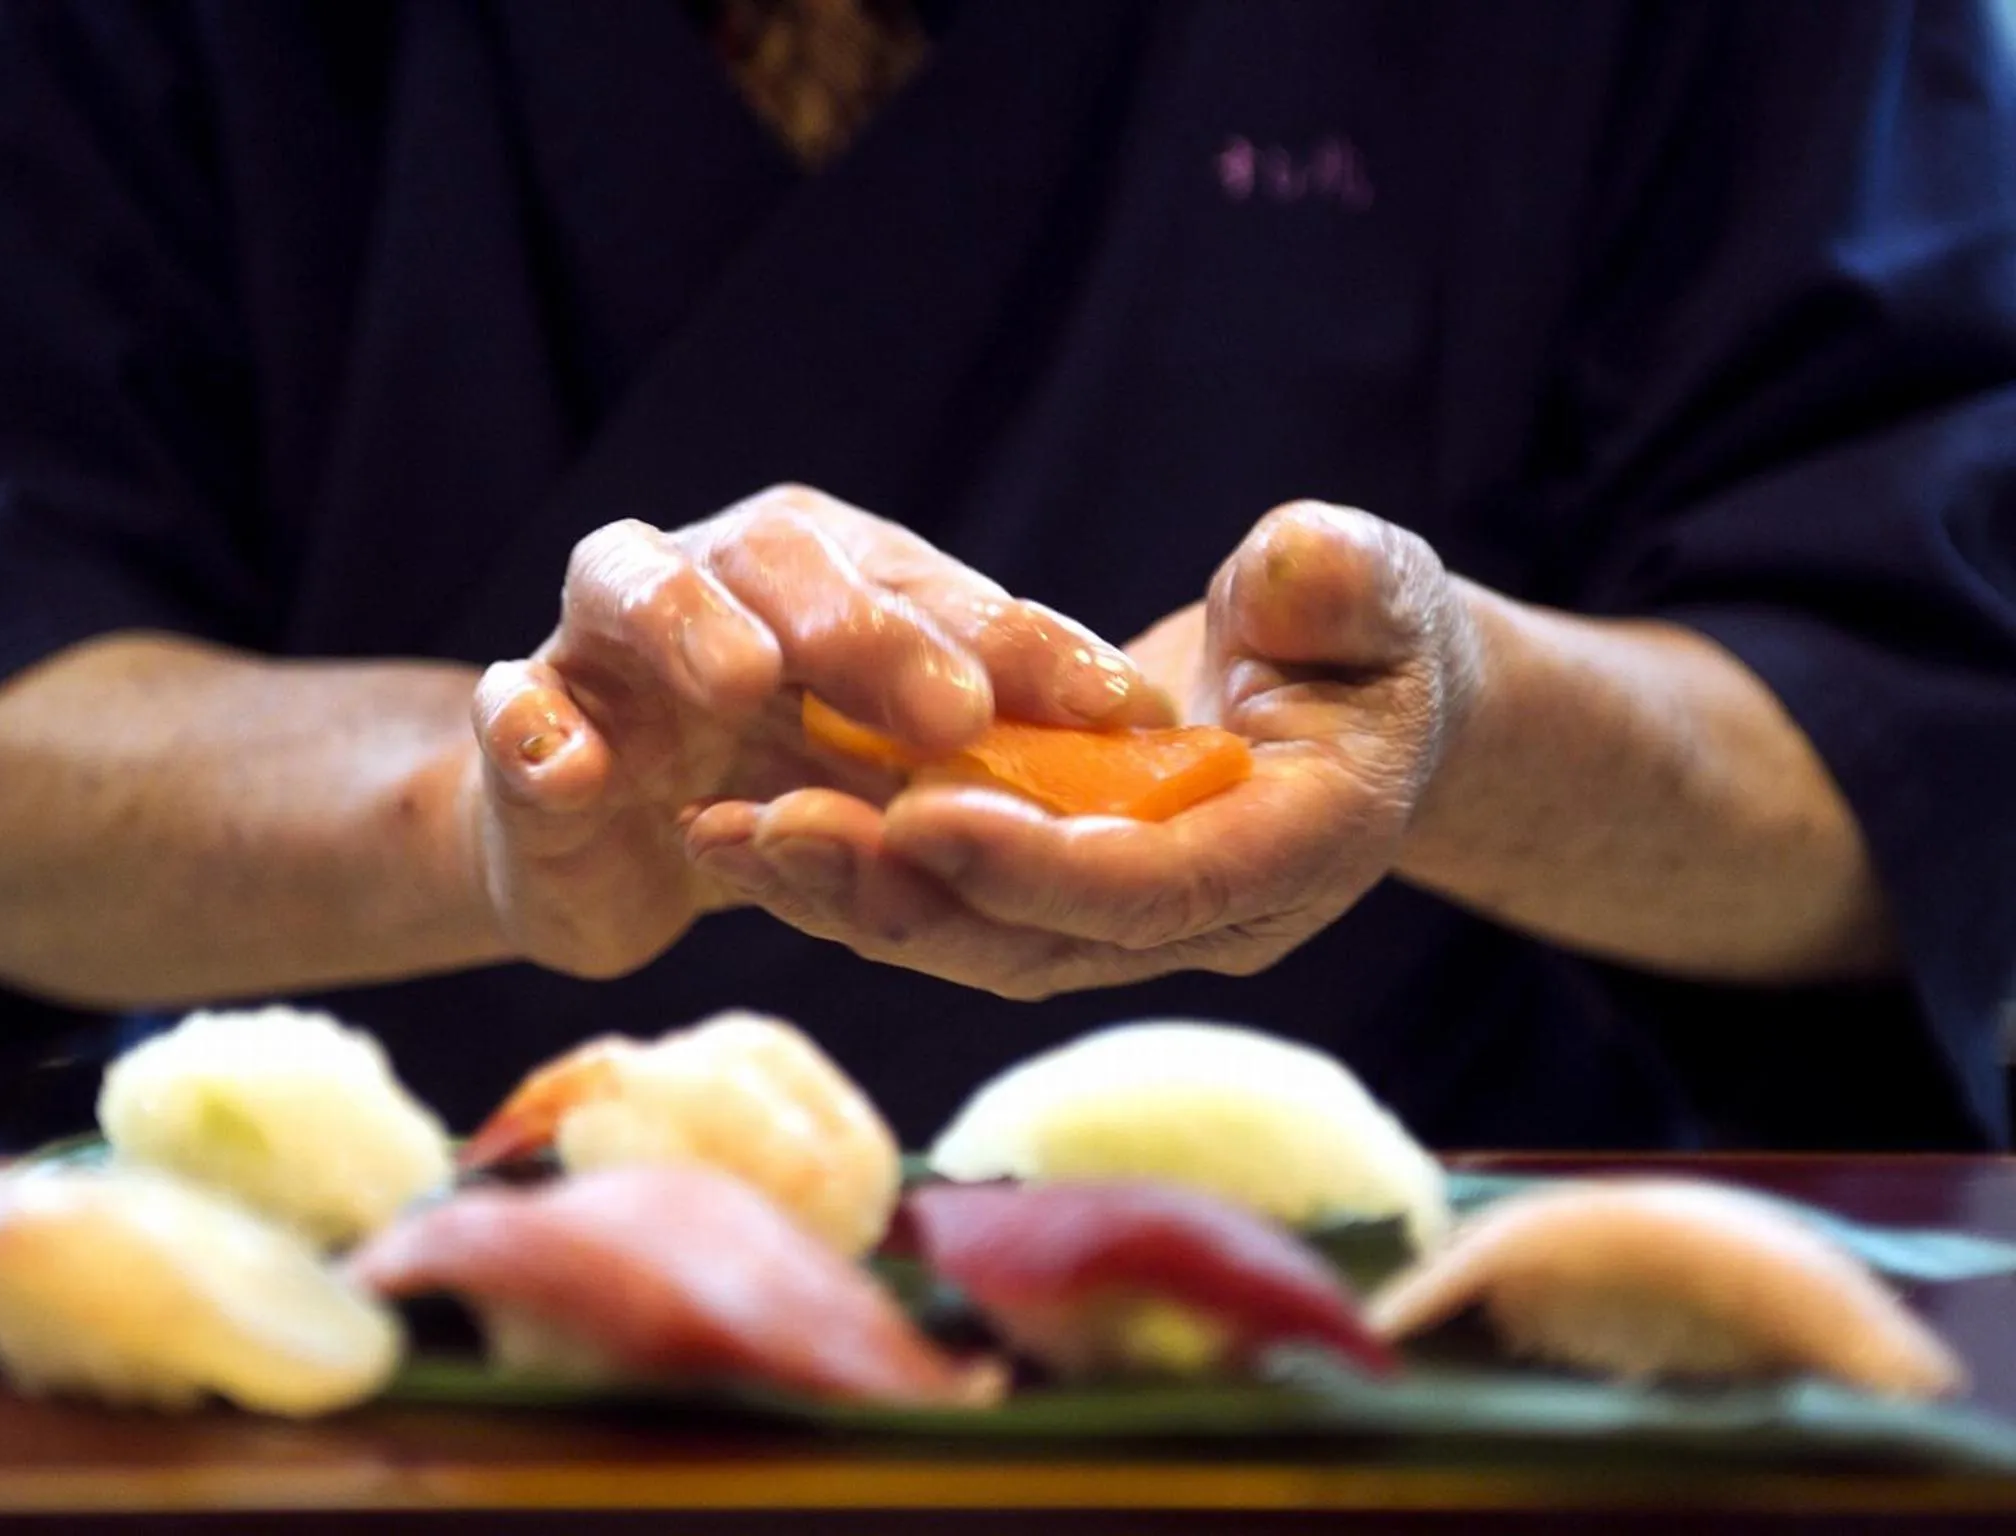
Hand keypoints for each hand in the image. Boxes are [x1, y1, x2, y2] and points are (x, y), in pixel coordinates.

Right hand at [461, 486, 1170, 979]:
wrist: (620, 834)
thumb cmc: (789, 780)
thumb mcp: (899, 767)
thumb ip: (991, 741)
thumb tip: (1151, 739)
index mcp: (836, 574)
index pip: (935, 589)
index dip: (1024, 642)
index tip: (1116, 708)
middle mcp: (727, 578)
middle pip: (790, 561)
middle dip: (872, 631)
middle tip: (951, 713)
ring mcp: (613, 639)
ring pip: (637, 585)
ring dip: (694, 624)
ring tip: (742, 680)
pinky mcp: (528, 716)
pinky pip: (516, 702)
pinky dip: (535, 725)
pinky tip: (572, 766)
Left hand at [682, 502, 1480, 997]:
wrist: (1354, 698)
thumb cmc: (1371, 635)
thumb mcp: (1376, 590)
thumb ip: (1344, 586)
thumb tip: (1296, 572)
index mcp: (1297, 850)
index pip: (1161, 885)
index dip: (1042, 865)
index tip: (922, 813)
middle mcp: (1203, 915)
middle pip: (1039, 939)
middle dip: (901, 894)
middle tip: (772, 831)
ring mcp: (1127, 922)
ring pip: (974, 936)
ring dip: (847, 895)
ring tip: (723, 835)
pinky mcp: (1065, 899)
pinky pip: (952, 904)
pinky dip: (854, 874)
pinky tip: (750, 830)